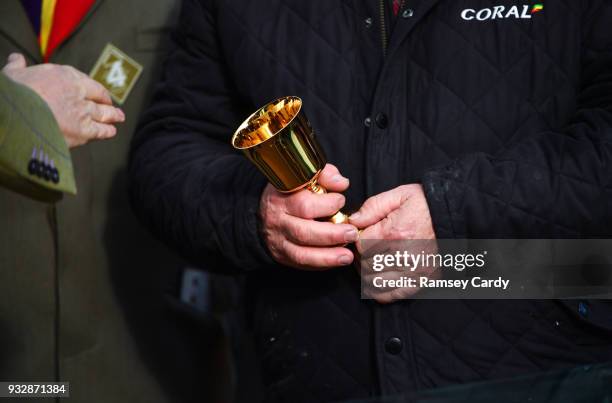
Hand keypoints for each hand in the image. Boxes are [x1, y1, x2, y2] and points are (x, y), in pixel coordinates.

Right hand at [2, 53, 124, 147]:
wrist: (16, 115)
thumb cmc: (13, 94)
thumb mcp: (12, 74)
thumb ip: (17, 66)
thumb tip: (16, 58)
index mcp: (63, 75)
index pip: (83, 79)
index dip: (90, 86)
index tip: (93, 89)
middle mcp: (78, 91)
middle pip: (98, 95)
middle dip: (106, 101)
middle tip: (112, 105)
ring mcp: (83, 111)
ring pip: (103, 113)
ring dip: (113, 116)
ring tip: (119, 117)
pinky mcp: (83, 130)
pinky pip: (101, 130)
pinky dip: (107, 131)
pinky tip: (112, 132)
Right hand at [259, 163, 358, 269]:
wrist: (267, 209)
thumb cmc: (292, 191)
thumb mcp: (304, 176)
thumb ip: (325, 175)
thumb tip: (341, 183)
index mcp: (282, 197)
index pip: (304, 204)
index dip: (326, 204)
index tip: (341, 201)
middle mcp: (277, 220)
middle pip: (303, 232)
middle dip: (331, 235)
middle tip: (352, 233)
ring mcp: (278, 240)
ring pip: (301, 253)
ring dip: (327, 256)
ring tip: (347, 256)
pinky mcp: (282, 255)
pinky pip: (302, 263)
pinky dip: (321, 264)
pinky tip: (337, 261)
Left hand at [351, 184, 437, 302]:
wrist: (457, 217)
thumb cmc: (428, 205)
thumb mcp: (400, 196)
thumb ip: (373, 207)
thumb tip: (353, 221)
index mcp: (394, 234)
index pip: (360, 245)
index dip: (357, 239)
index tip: (363, 233)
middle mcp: (402, 257)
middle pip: (365, 265)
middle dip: (360, 256)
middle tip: (367, 246)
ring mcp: (411, 273)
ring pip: (372, 282)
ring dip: (367, 272)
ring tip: (372, 260)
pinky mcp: (419, 282)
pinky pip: (388, 295)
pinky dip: (378, 289)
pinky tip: (379, 276)